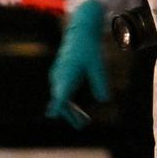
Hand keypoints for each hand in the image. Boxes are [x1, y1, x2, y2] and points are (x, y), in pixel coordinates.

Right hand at [46, 1, 110, 129]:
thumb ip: (100, 82)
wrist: (80, 33)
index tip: (52, 115)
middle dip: (70, 114)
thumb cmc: (88, 48)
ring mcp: (58, 77)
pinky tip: (78, 113)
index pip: (60, 92)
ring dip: (71, 111)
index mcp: (67, 73)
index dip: (56, 105)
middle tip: (83, 124)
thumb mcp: (98, 64)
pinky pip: (63, 94)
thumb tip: (105, 100)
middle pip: (61, 100)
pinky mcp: (61, 76)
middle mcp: (59, 76)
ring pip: (61, 98)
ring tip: (84, 122)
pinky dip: (70, 104)